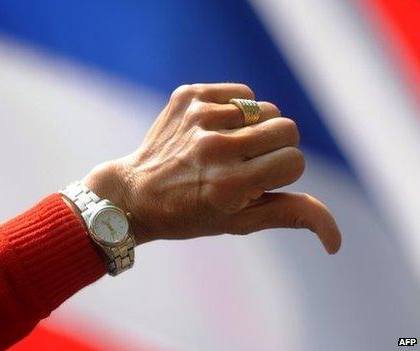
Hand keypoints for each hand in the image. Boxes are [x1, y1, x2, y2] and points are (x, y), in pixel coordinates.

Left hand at [83, 83, 341, 253]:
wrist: (134, 192)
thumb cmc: (190, 212)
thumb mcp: (239, 222)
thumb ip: (290, 217)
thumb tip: (337, 240)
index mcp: (230, 186)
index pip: (295, 161)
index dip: (281, 172)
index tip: (255, 182)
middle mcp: (215, 149)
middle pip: (286, 128)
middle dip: (274, 147)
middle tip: (245, 163)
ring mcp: (199, 118)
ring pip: (264, 108)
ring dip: (254, 128)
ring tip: (225, 147)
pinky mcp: (188, 96)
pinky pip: (241, 92)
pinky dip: (235, 109)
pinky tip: (211, 129)